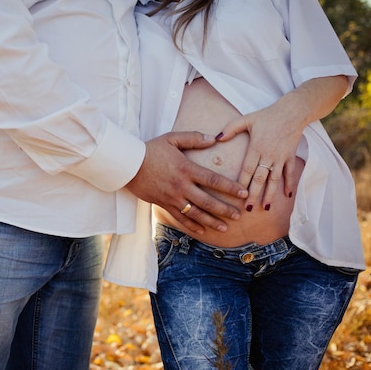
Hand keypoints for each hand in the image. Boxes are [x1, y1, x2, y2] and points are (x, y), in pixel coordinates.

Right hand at [125, 131, 247, 234]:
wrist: (127, 164)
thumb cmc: (151, 149)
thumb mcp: (172, 138)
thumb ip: (194, 138)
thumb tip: (214, 138)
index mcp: (186, 169)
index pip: (213, 180)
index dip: (230, 188)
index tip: (243, 193)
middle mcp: (181, 186)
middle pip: (207, 201)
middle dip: (225, 209)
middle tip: (238, 215)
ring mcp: (172, 197)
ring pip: (195, 213)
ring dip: (212, 221)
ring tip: (225, 228)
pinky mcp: (163, 204)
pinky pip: (180, 217)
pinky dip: (192, 225)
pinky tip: (203, 231)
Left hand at [215, 76, 348, 211]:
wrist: (292, 111)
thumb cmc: (267, 115)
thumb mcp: (247, 119)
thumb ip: (230, 129)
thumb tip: (216, 138)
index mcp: (256, 147)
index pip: (247, 169)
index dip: (242, 183)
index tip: (236, 196)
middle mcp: (268, 154)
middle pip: (260, 178)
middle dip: (254, 194)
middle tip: (247, 209)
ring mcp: (280, 157)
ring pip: (274, 179)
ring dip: (270, 193)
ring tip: (265, 207)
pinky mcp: (290, 156)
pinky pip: (289, 172)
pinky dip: (289, 183)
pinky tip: (287, 195)